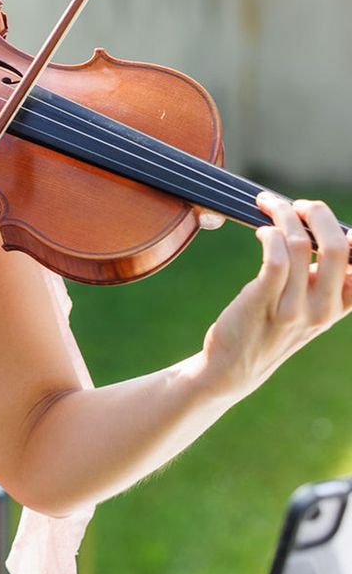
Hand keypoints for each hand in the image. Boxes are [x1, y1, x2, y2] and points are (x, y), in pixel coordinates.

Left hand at [202, 193, 351, 397]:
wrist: (233, 368)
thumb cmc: (270, 328)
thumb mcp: (308, 308)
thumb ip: (321, 277)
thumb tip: (324, 231)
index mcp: (340, 305)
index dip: (351, 232)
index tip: (325, 216)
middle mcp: (323, 309)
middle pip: (337, 246)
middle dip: (316, 212)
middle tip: (298, 205)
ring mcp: (293, 308)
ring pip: (299, 244)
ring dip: (283, 214)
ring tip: (269, 206)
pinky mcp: (263, 303)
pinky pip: (274, 258)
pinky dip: (269, 234)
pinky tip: (262, 231)